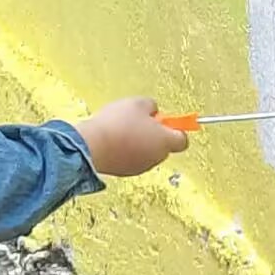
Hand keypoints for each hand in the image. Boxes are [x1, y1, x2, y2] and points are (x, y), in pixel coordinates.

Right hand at [75, 97, 189, 176]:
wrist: (92, 145)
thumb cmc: (117, 125)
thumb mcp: (137, 103)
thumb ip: (151, 106)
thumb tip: (152, 110)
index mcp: (165, 141)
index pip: (182, 139)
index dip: (174, 128)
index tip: (164, 119)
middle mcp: (156, 157)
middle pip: (163, 146)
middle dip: (154, 133)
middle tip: (139, 121)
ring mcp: (140, 166)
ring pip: (146, 153)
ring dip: (139, 142)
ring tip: (121, 129)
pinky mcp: (124, 171)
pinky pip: (131, 158)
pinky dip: (125, 150)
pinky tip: (113, 139)